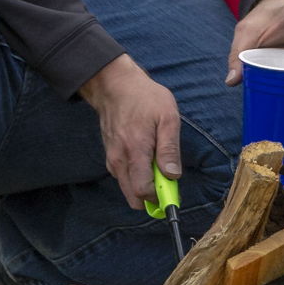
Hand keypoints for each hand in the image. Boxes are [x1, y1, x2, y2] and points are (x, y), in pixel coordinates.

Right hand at [78, 55, 179, 209]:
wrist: (115, 85)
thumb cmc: (145, 98)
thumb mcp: (167, 117)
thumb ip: (169, 148)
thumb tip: (173, 176)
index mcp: (135, 151)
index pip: (142, 191)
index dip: (159, 199)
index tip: (173, 195)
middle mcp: (120, 160)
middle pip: (133, 197)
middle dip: (152, 197)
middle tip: (168, 182)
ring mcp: (112, 159)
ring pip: (128, 188)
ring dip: (144, 186)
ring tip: (158, 165)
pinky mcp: (110, 156)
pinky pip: (124, 177)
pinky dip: (136, 177)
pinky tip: (146, 160)